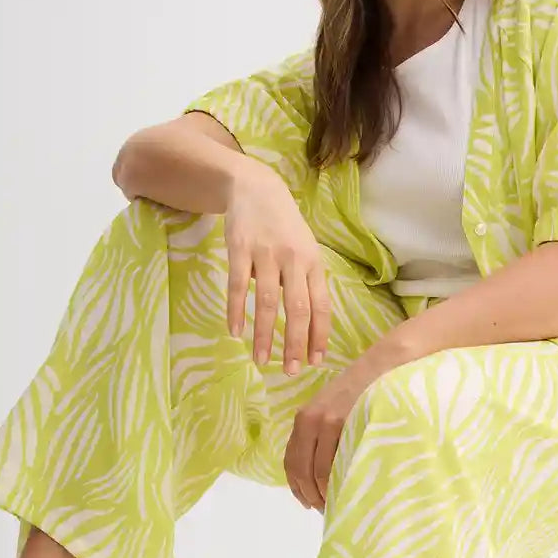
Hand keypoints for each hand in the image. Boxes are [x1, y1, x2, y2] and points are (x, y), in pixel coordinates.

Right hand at [224, 168, 329, 374]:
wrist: (256, 187)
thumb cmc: (285, 226)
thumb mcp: (305, 249)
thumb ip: (308, 282)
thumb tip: (311, 323)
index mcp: (314, 263)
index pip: (321, 305)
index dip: (319, 335)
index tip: (317, 361)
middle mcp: (294, 260)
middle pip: (298, 309)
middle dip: (295, 343)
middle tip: (291, 371)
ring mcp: (266, 254)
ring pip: (268, 302)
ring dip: (265, 335)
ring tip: (262, 360)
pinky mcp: (240, 249)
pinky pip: (238, 286)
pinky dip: (237, 311)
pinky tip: (235, 331)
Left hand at [283, 358, 383, 510]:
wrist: (384, 366)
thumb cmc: (364, 391)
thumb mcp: (335, 409)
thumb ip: (324, 433)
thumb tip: (321, 471)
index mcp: (305, 418)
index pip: (291, 460)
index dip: (296, 486)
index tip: (306, 501)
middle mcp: (309, 420)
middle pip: (298, 469)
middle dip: (307, 494)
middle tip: (321, 509)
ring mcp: (326, 422)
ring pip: (314, 470)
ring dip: (321, 493)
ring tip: (334, 504)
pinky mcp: (342, 423)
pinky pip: (332, 462)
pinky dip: (333, 481)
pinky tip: (342, 490)